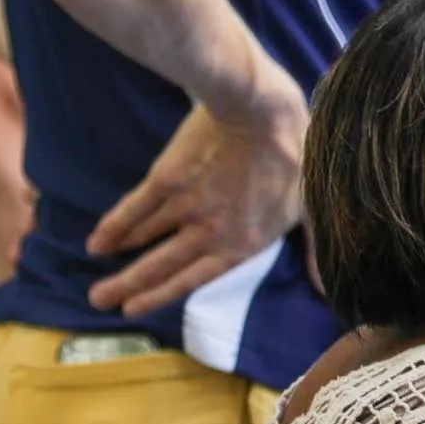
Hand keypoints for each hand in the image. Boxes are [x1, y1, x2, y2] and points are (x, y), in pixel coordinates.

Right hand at [87, 97, 305, 313]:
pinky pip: (134, 209)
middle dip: (129, 289)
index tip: (134, 310)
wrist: (263, 112)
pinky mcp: (166, 180)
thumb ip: (312, 251)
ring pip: (143, 242)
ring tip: (96, 287)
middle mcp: (208, 233)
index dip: (162, 296)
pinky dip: (114, 226)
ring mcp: (184, 208)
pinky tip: (97, 241)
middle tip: (98, 303)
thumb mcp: (313, 209)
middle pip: (160, 267)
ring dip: (119, 266)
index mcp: (241, 244)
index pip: (194, 279)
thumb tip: (327, 289)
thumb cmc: (295, 158)